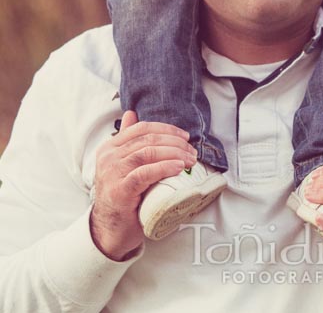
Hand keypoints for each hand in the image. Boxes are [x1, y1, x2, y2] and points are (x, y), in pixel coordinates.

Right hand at [89, 111, 195, 259]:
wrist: (109, 231)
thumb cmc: (121, 197)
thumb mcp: (122, 165)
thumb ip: (127, 141)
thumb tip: (131, 113)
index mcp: (109, 148)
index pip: (141, 128)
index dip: (166, 129)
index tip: (184, 136)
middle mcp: (108, 157)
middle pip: (147, 139)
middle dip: (174, 142)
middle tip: (191, 150)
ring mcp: (112, 173)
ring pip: (147, 153)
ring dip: (173, 153)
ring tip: (189, 159)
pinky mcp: (120, 189)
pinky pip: (145, 172)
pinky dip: (164, 167)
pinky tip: (178, 168)